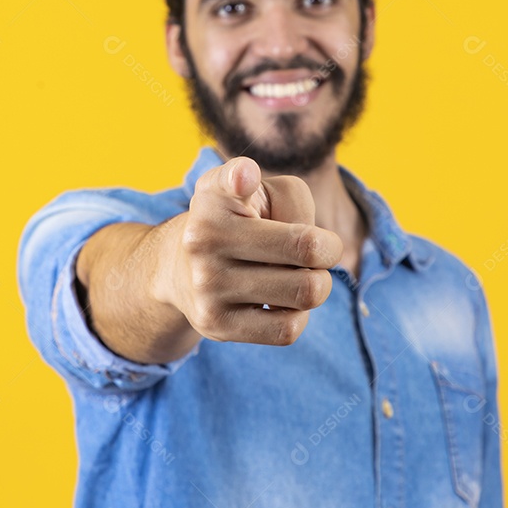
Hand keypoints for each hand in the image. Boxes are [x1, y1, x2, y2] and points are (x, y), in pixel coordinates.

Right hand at [154, 156, 342, 345]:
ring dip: (314, 285)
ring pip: (305, 292)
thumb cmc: (237, 221)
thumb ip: (293, 200)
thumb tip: (312, 246)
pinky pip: (288, 329)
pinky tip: (279, 302)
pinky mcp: (216, 324)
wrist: (181, 270)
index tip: (245, 178)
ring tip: (293, 276)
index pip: (229, 182)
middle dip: (326, 252)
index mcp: (215, 198)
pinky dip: (297, 315)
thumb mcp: (257, 191)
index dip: (242, 178)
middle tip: (309, 253)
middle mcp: (203, 239)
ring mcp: (206, 285)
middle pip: (307, 249)